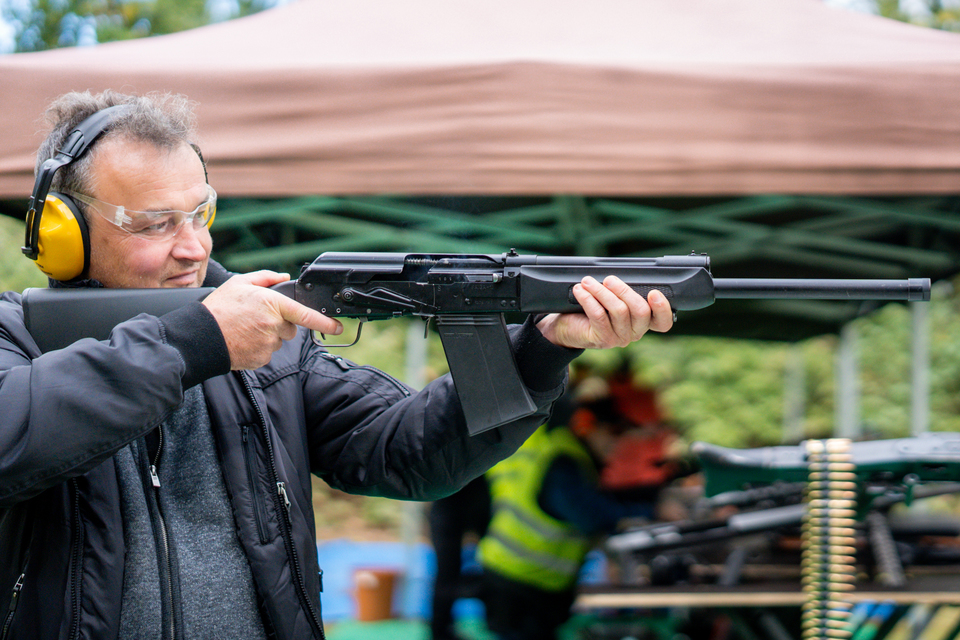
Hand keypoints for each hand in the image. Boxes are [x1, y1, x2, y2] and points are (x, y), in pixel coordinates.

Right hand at [202, 271, 341, 369]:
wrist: (201, 336)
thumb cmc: (218, 308)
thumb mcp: (240, 283)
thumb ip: (265, 279)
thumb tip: (283, 277)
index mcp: (272, 305)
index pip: (306, 315)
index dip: (325, 322)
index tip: (338, 326)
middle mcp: (274, 325)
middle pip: (290, 327)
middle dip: (279, 322)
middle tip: (255, 317)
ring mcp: (268, 344)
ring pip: (278, 340)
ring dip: (268, 335)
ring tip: (245, 328)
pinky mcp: (261, 359)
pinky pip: (268, 352)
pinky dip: (259, 347)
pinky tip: (244, 340)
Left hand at [535, 276, 672, 348]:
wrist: (569, 327)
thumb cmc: (593, 308)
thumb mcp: (612, 298)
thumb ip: (623, 291)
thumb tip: (618, 276)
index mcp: (643, 322)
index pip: (663, 322)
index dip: (663, 308)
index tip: (654, 292)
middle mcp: (635, 332)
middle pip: (641, 311)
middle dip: (624, 290)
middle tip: (608, 279)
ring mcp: (620, 338)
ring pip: (619, 311)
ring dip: (601, 291)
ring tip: (587, 282)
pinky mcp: (603, 339)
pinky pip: (599, 315)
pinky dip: (588, 299)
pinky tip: (580, 291)